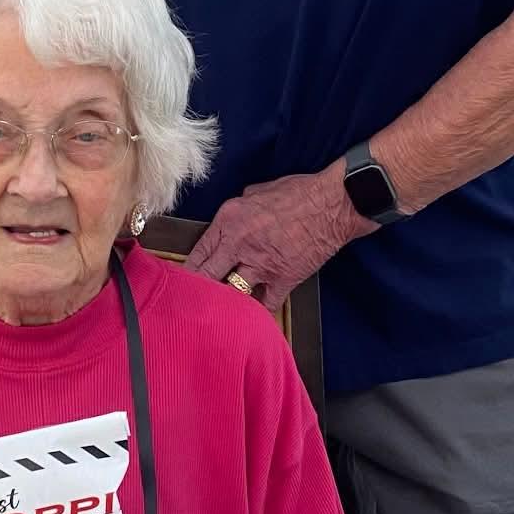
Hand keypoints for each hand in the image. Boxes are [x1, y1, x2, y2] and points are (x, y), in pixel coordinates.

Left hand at [186, 164, 372, 310]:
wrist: (333, 203)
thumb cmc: (299, 193)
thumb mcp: (256, 191)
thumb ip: (238, 209)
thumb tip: (232, 222)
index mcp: (229, 220)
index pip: (198, 252)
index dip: (187, 270)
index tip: (180, 282)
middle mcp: (239, 244)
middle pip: (207, 276)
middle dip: (196, 290)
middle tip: (189, 304)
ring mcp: (260, 265)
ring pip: (230, 293)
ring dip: (224, 303)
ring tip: (215, 314)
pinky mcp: (283, 279)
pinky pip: (264, 305)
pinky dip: (258, 314)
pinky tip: (251, 321)